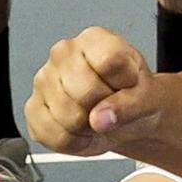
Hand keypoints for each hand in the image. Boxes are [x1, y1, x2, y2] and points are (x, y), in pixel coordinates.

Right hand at [25, 27, 151, 153]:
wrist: (124, 115)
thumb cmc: (133, 95)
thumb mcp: (148, 95)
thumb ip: (130, 104)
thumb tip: (100, 118)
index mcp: (93, 39)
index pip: (108, 62)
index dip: (124, 83)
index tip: (129, 85)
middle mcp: (62, 55)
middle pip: (85, 92)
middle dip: (105, 108)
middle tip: (110, 105)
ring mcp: (43, 81)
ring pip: (68, 117)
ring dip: (90, 128)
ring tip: (96, 117)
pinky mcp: (33, 110)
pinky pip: (55, 136)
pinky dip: (75, 141)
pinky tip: (82, 129)